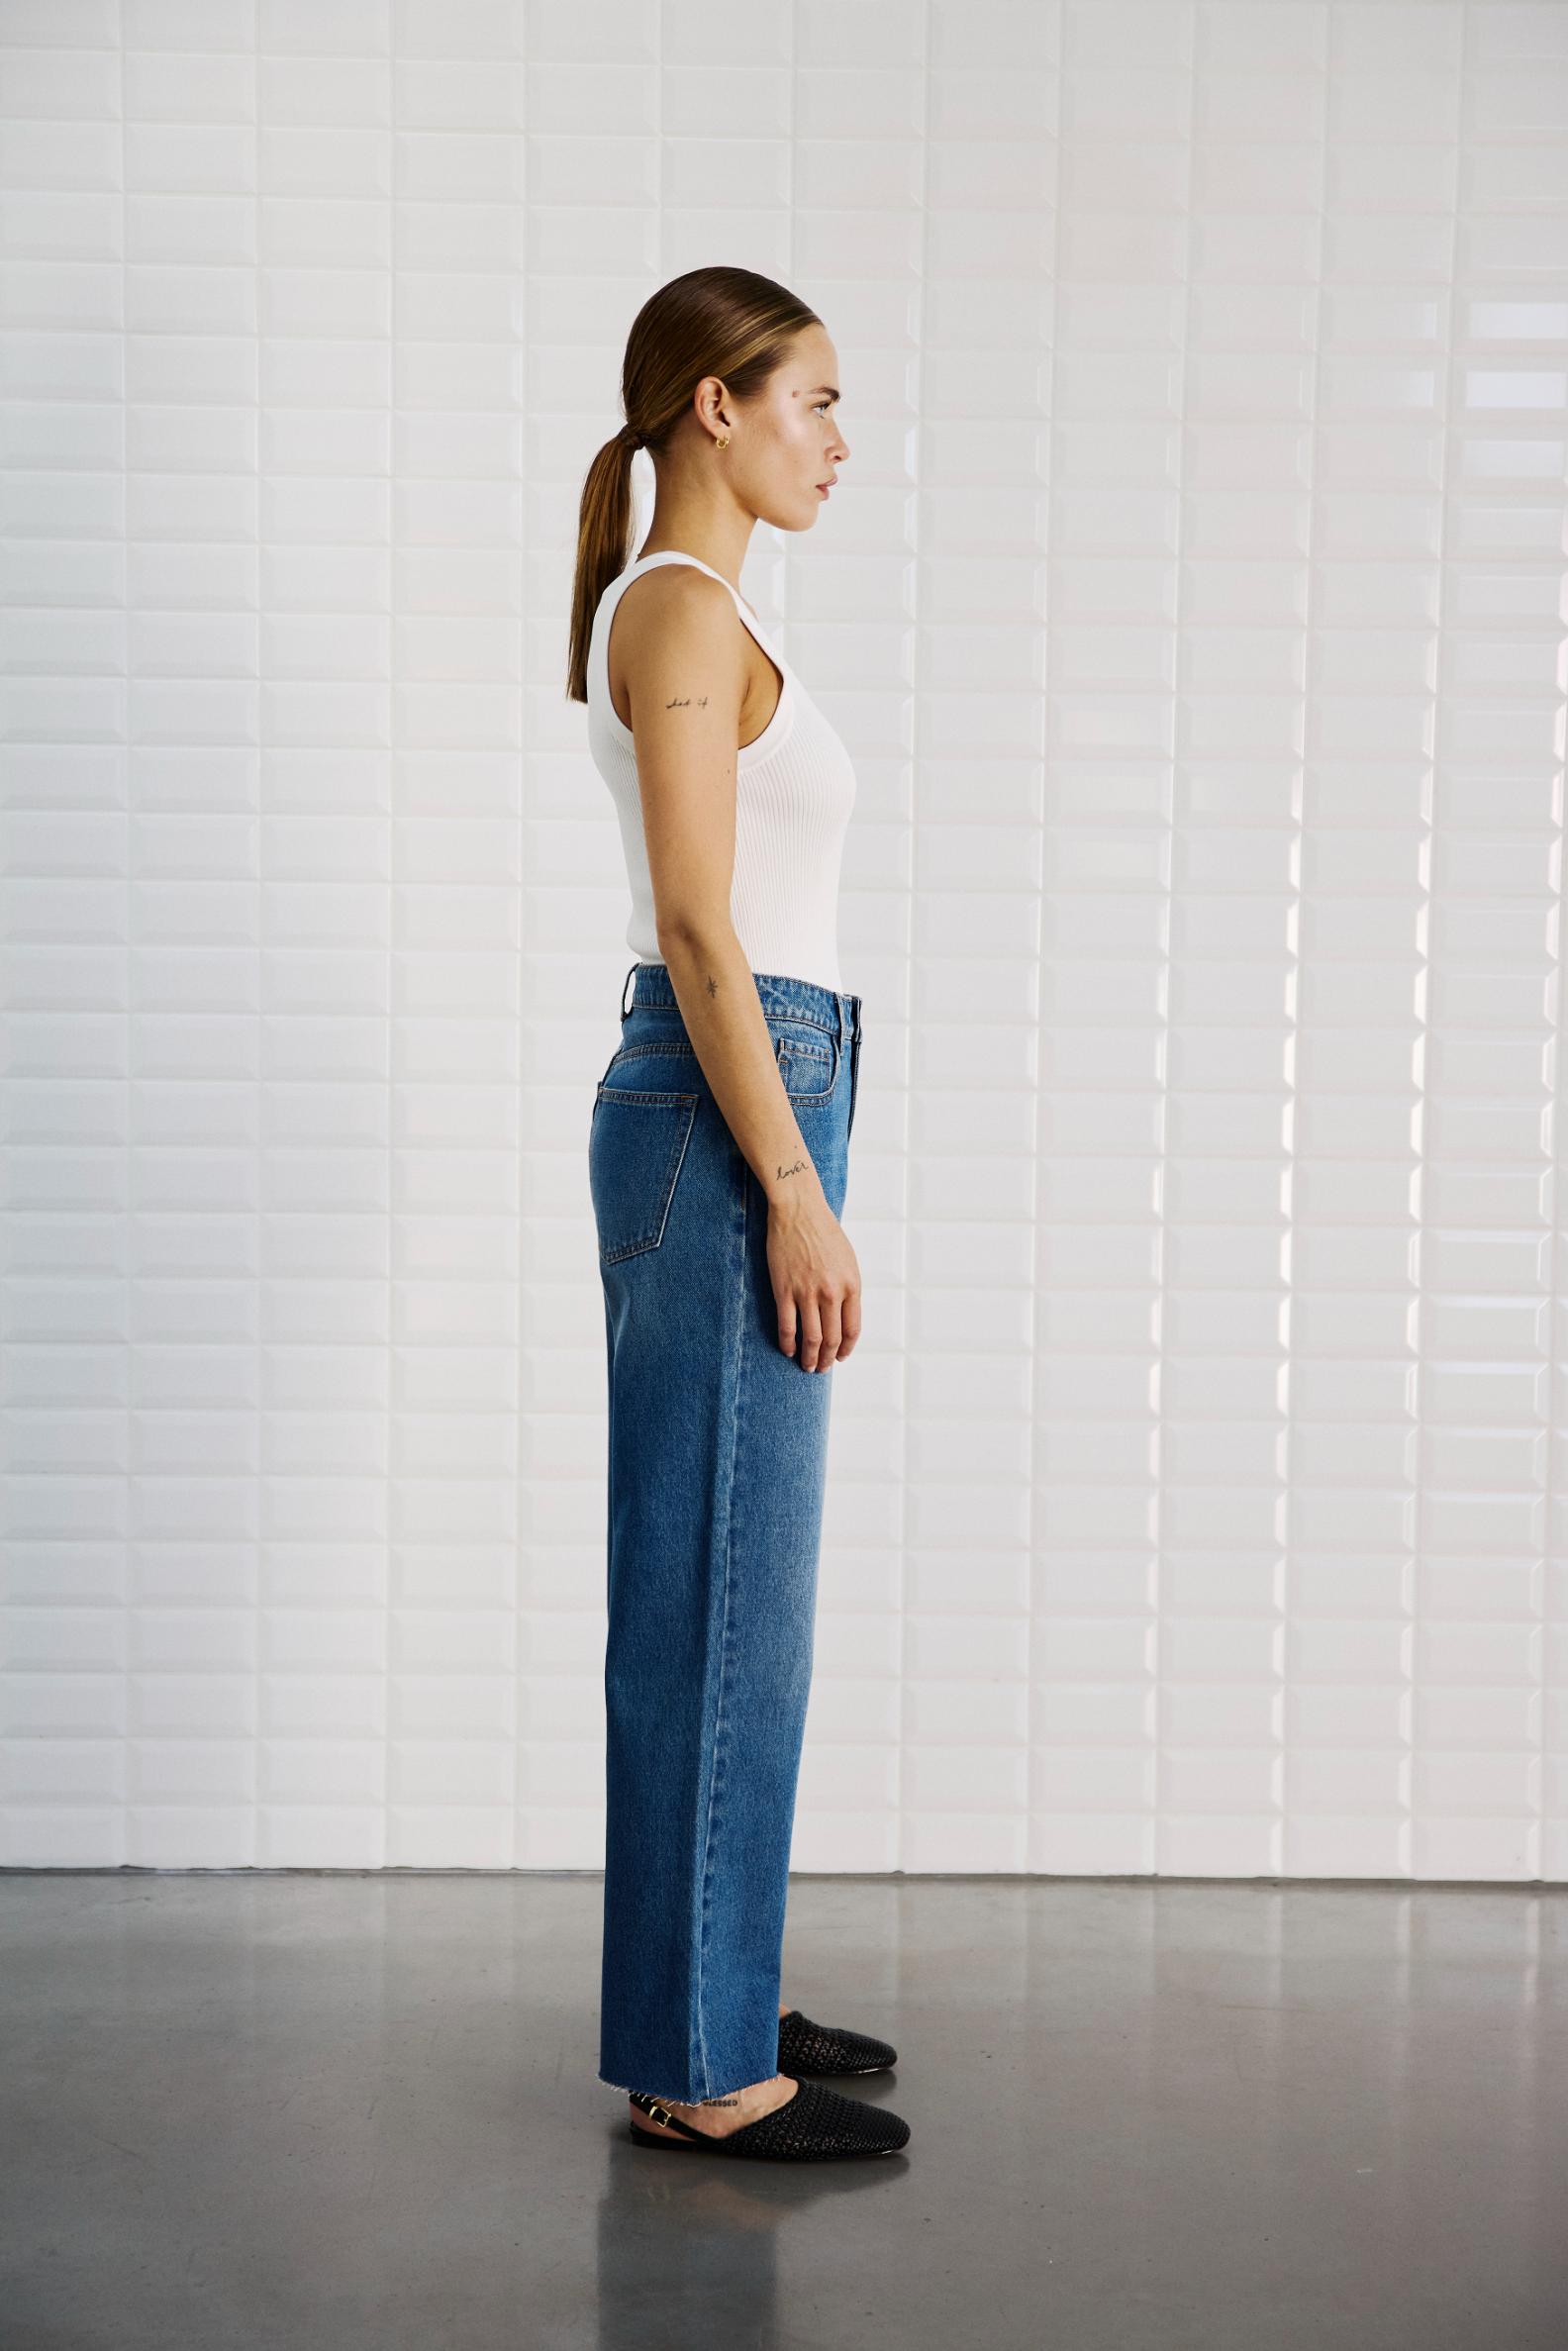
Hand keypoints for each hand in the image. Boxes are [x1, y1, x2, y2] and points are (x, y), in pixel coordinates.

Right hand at [766, 1193, 861, 1370]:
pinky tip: (788, 1351)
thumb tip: (843, 1315)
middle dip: (827, 1359)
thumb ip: (848, 1288)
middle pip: (831, 1338)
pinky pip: (787, 1326)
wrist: (799, 1210)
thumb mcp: (848, 1260)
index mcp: (851, 1285)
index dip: (846, 1348)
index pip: (852, 1329)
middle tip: (822, 1368)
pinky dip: (788, 1343)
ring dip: (809, 1357)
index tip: (840, 1357)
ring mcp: (807, 1292)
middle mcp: (832, 1292)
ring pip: (810, 1338)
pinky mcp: (784, 1290)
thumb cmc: (824, 1232)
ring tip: (806, 1366)